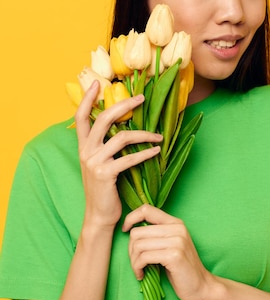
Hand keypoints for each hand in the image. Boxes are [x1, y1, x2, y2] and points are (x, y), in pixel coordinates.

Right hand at [75, 81, 162, 228]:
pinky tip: (156, 151)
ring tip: (159, 136)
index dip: (87, 99)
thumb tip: (122, 128)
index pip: (80, 117)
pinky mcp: (105, 174)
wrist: (99, 215)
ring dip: (144, 134)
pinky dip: (145, 153)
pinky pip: (129, 158)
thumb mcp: (99, 164)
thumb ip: (104, 146)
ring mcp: (94, 162)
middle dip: (123, 105)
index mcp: (83, 146)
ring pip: (121, 137)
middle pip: (103, 119)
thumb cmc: (104, 189)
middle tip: (141, 98)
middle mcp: (86, 151)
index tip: (97, 83)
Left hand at [123, 204, 212, 299]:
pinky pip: (144, 257)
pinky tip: (141, 275)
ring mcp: (177, 241)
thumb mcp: (171, 245)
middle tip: (136, 262)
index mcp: (175, 223)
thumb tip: (130, 229)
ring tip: (139, 269)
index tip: (125, 231)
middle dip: (130, 250)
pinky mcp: (174, 255)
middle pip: (137, 232)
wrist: (200, 286)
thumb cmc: (180, 268)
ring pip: (138, 245)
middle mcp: (177, 228)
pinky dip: (137, 268)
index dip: (131, 218)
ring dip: (133, 261)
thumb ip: (156, 234)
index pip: (146, 209)